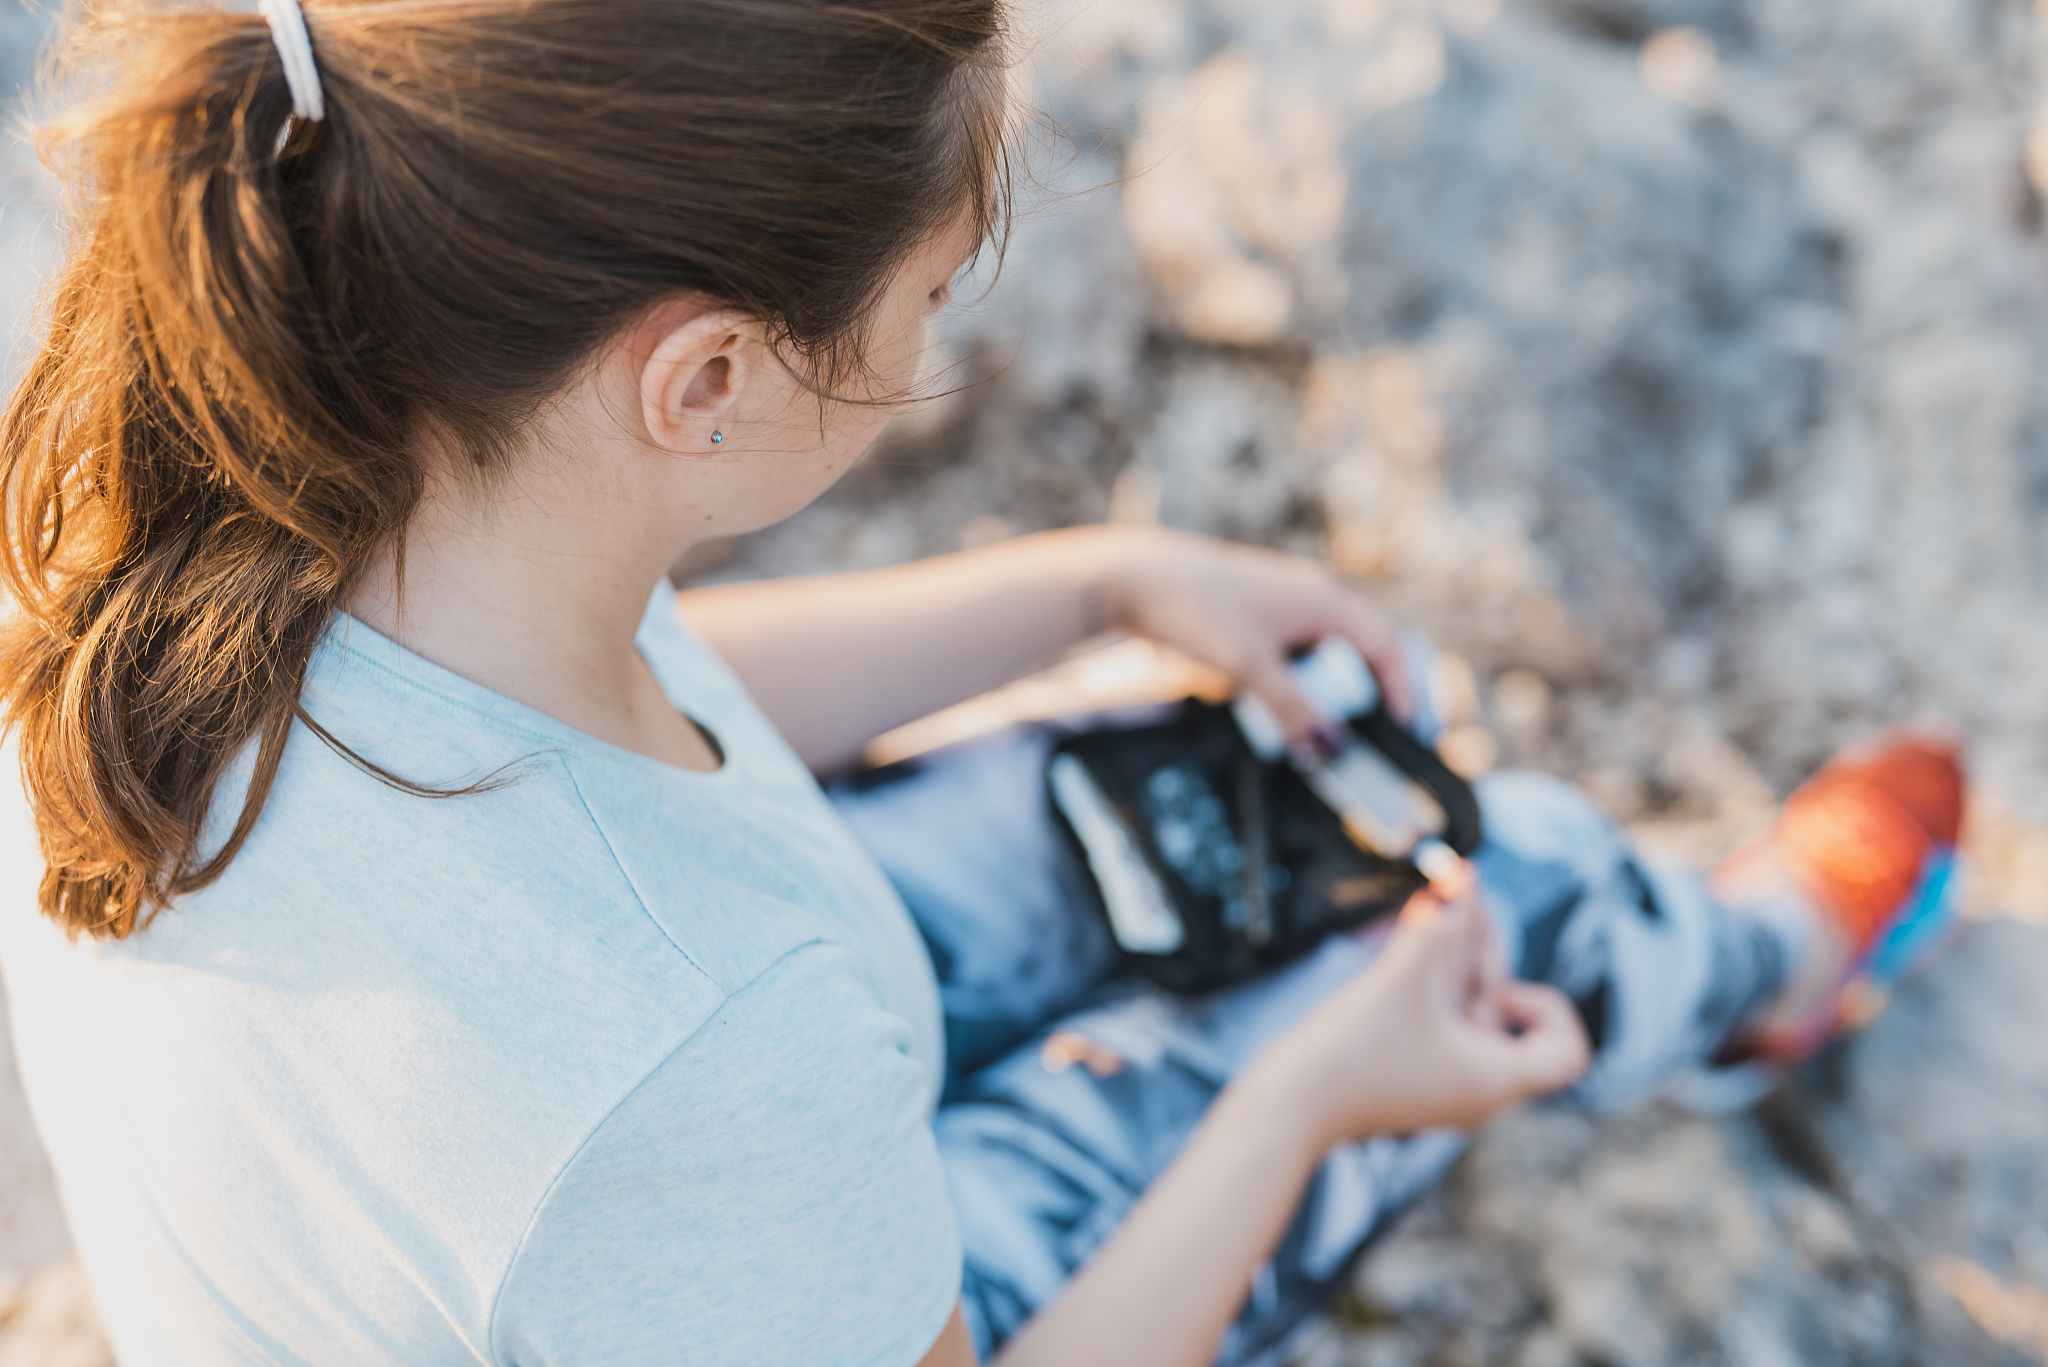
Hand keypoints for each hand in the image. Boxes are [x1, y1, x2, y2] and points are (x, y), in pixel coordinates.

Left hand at [1092, 527, 1415, 746]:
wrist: (1132, 579)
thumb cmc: (1195, 606)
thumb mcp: (1249, 666)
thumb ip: (1293, 709)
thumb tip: (1329, 747)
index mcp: (1325, 601)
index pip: (1386, 647)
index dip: (1402, 690)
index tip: (1405, 731)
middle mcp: (1311, 598)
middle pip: (1360, 653)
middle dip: (1368, 697)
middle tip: (1368, 740)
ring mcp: (1282, 606)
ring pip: (1323, 657)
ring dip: (1327, 694)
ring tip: (1324, 732)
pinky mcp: (1254, 619)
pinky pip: (1291, 656)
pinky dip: (1297, 685)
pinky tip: (1280, 709)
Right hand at [1263, 888, 1590, 1147]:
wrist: (1290, 1103)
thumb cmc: (1353, 1055)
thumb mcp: (1402, 981)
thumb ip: (1436, 929)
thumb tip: (1457, 880)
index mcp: (1496, 1077)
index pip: (1567, 1051)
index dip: (1548, 1008)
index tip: (1500, 986)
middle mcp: (1477, 1084)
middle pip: (1503, 1007)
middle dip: (1480, 944)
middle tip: (1461, 882)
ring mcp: (1441, 1079)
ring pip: (1464, 1004)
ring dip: (1454, 947)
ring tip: (1445, 885)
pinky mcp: (1407, 1069)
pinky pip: (1436, 1015)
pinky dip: (1431, 973)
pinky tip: (1420, 923)